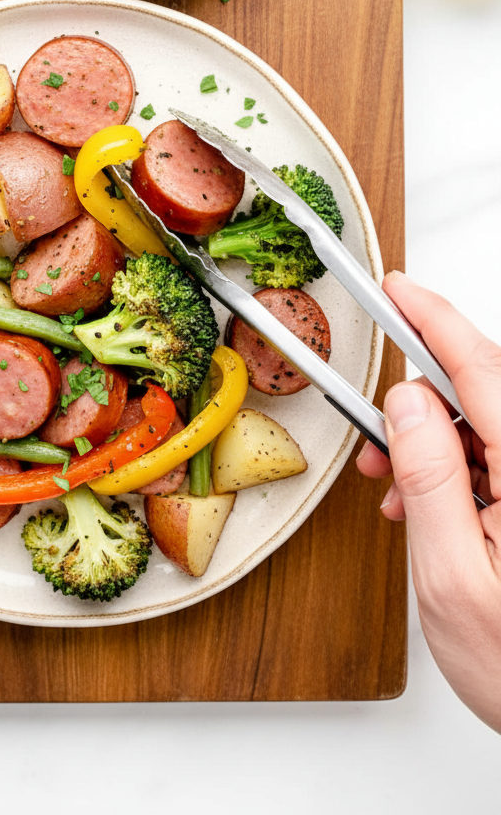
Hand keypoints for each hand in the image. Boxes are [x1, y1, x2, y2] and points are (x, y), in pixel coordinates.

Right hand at [356, 271, 500, 730]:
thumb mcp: (453, 579)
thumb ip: (430, 480)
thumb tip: (405, 403)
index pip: (481, 369)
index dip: (433, 319)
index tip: (396, 288)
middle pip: (486, 394)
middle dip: (423, 401)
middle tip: (378, 435)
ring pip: (490, 428)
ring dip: (439, 446)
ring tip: (401, 492)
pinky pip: (500, 459)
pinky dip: (460, 472)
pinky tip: (435, 508)